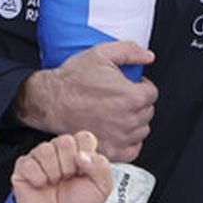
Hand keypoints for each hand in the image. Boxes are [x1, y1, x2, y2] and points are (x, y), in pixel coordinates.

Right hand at [10, 130, 113, 202]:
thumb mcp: (102, 188)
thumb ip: (101, 167)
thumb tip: (83, 155)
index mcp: (80, 151)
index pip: (84, 138)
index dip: (85, 155)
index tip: (84, 171)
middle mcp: (60, 152)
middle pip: (64, 141)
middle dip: (69, 165)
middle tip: (68, 179)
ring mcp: (40, 158)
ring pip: (45, 150)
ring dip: (53, 172)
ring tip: (55, 182)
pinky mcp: (24, 168)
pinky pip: (28, 163)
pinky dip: (37, 178)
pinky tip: (41, 184)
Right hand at [14, 42, 155, 161]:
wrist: (51, 101)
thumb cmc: (72, 80)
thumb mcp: (101, 54)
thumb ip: (129, 51)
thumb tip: (148, 56)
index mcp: (132, 96)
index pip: (152, 93)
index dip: (142, 86)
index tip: (132, 85)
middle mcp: (129, 119)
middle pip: (148, 112)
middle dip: (138, 103)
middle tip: (122, 97)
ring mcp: (120, 138)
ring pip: (142, 130)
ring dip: (135, 121)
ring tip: (119, 112)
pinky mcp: (110, 151)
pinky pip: (133, 150)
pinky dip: (130, 142)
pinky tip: (120, 131)